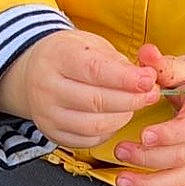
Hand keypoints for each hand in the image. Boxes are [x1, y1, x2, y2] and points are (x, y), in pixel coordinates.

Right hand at [0, 30, 160, 149]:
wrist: (32, 72)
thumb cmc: (69, 55)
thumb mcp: (91, 45)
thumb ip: (118, 62)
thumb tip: (146, 79)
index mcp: (57, 57)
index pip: (94, 71)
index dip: (125, 79)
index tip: (148, 80)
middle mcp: (46, 86)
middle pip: (96, 101)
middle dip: (131, 100)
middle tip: (152, 94)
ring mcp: (47, 113)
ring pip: (94, 125)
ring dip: (123, 118)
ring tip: (133, 105)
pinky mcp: (51, 133)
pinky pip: (88, 140)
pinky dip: (109, 131)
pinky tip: (115, 117)